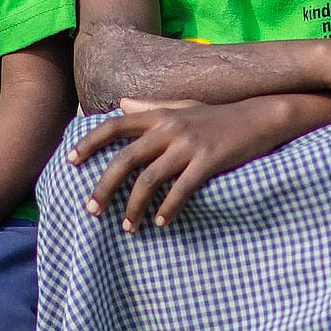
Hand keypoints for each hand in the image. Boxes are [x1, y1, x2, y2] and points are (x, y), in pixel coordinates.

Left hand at [73, 97, 308, 229]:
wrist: (260, 117)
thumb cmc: (219, 116)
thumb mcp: (183, 106)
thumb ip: (151, 106)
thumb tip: (120, 103)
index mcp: (160, 114)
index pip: (114, 126)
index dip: (89, 143)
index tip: (70, 161)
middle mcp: (169, 128)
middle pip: (125, 159)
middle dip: (104, 187)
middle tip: (92, 211)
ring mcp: (189, 145)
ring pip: (149, 180)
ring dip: (134, 207)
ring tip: (128, 227)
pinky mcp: (208, 162)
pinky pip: (180, 190)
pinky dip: (167, 209)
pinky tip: (161, 223)